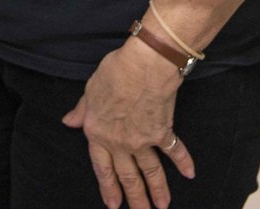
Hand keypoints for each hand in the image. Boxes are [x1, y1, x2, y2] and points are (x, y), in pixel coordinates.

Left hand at [62, 37, 193, 208]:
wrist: (144, 65)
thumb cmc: (115, 72)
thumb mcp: (90, 90)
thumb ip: (81, 110)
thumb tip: (69, 121)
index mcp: (98, 134)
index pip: (102, 168)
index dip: (107, 187)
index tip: (112, 204)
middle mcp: (120, 143)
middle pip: (127, 177)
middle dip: (134, 200)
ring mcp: (143, 141)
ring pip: (150, 172)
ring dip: (157, 191)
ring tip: (163, 207)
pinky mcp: (163, 132)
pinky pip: (174, 151)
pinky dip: (183, 162)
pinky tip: (190, 174)